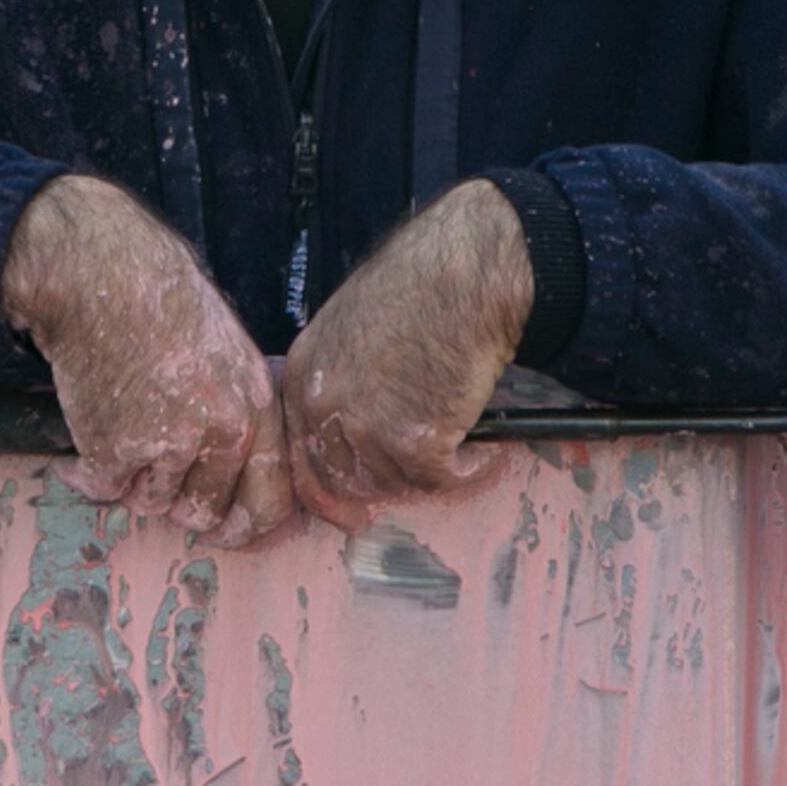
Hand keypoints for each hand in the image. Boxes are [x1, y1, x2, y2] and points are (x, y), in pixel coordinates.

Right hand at [0, 174, 289, 547]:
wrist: (103, 277)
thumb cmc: (164, 302)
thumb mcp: (229, 350)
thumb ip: (237, 409)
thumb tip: (234, 475)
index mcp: (256, 406)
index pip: (272, 499)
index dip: (247, 526)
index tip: (224, 532)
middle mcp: (222, 431)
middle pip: (206, 511)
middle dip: (179, 504)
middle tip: (154, 480)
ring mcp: (170, 444)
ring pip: (152, 502)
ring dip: (133, 479)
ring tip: (120, 430)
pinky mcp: (117, 450)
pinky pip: (104, 489)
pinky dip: (87, 474)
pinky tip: (84, 442)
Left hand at [277, 179, 531, 531]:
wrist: (464, 269)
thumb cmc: (418, 285)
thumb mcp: (349, 325)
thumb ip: (338, 378)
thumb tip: (352, 429)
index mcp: (302, 375)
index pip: (301, 458)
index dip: (327, 495)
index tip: (350, 516)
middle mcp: (324, 405)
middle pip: (345, 480)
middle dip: (385, 486)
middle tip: (421, 479)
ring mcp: (365, 427)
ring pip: (395, 482)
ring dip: (431, 469)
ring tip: (463, 440)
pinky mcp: (414, 441)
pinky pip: (441, 480)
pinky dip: (468, 468)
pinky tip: (485, 449)